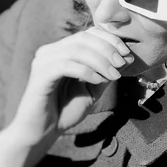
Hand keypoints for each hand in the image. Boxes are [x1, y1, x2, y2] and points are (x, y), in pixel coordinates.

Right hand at [2, 25, 130, 149]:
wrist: (42, 133)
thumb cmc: (65, 111)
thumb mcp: (92, 90)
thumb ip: (105, 73)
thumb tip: (126, 59)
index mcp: (62, 50)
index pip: (88, 34)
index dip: (109, 39)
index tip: (127, 54)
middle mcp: (51, 50)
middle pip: (83, 38)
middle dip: (107, 48)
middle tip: (122, 64)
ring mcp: (43, 61)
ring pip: (76, 49)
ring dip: (100, 61)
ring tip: (114, 75)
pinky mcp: (40, 74)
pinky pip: (66, 65)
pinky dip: (85, 71)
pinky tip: (97, 81)